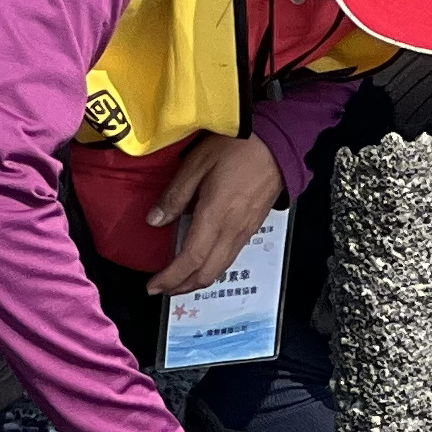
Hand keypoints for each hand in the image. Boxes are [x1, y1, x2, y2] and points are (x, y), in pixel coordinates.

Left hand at [141, 134, 282, 300]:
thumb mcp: (197, 162)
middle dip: (182, 287)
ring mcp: (245, 231)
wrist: (278, 143)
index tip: (152, 286)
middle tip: (162, 288)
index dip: (170, 278)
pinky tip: (202, 260)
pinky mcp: (253, 227)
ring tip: (179, 279)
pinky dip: (212, 268)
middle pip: (206, 273)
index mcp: (215, 216)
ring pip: (220, 268)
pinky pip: (230, 257)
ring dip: (198, 280)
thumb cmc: (237, 147)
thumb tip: (154, 220)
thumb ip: (175, 194)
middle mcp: (232, 231)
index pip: (190, 259)